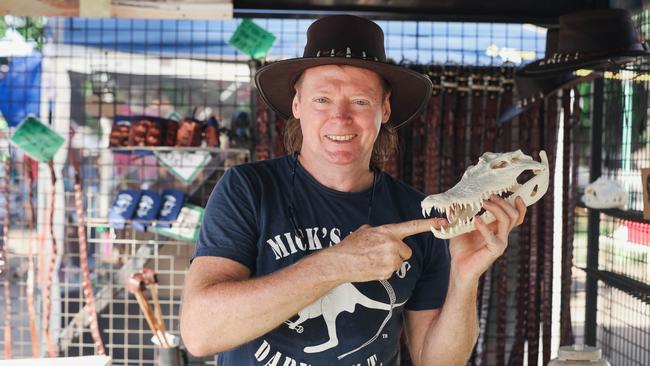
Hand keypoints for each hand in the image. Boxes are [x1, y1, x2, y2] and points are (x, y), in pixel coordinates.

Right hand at [325, 219, 445, 282]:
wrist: (340, 262)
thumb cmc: (350, 246)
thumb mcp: (365, 231)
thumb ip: (378, 232)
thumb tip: (378, 234)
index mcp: (388, 231)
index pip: (412, 226)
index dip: (429, 224)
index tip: (443, 222)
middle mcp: (392, 243)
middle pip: (407, 252)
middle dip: (397, 254)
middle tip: (380, 254)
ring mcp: (391, 258)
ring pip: (399, 263)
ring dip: (389, 264)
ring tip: (373, 261)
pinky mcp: (388, 271)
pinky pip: (392, 272)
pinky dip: (383, 272)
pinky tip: (372, 268)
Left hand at [448, 195, 525, 283]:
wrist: (459, 267)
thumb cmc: (461, 248)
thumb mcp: (459, 226)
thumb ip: (458, 215)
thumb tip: (452, 203)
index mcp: (497, 228)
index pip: (515, 215)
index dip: (517, 204)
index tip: (512, 192)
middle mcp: (502, 234)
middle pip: (514, 214)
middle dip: (503, 202)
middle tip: (489, 196)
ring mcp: (500, 242)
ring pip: (508, 221)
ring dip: (496, 208)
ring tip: (483, 203)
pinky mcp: (495, 250)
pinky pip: (494, 236)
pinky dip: (485, 227)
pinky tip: (475, 220)